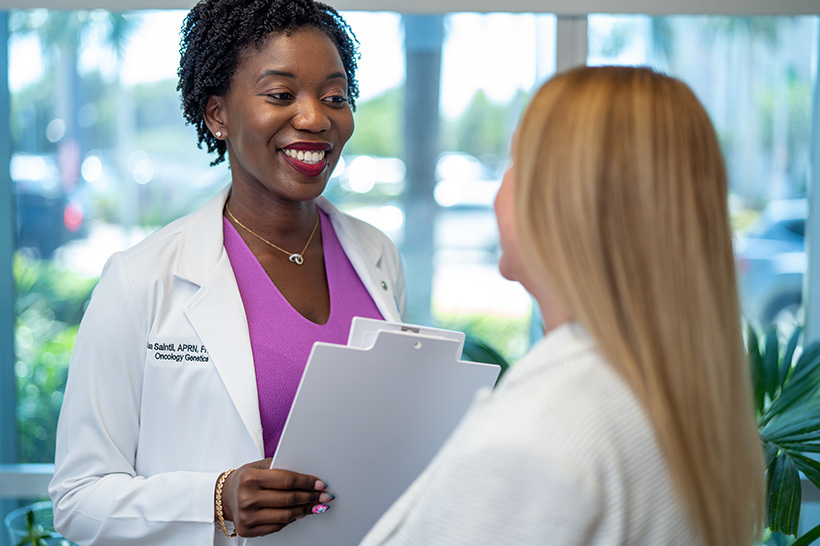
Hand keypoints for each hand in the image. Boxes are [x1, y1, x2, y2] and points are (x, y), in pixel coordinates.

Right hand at [216, 458, 333, 536]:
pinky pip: (276, 527)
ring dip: (304, 510)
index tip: (320, 484)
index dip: (307, 483)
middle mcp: (247, 498)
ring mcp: (246, 516)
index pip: (287, 481)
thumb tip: (308, 480)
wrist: (225, 495)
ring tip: (313, 505)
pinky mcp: (247, 530)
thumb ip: (282, 469)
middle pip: (288, 500)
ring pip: (285, 516)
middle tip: (323, 496)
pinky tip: (297, 514)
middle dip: (310, 497)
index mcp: (250, 478)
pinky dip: (290, 520)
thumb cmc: (246, 478)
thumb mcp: (260, 466)